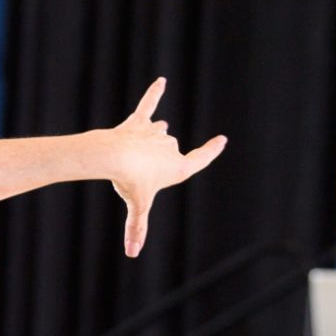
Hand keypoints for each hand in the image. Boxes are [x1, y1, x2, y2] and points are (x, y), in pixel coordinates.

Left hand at [104, 78, 226, 257]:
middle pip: (167, 152)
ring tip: (135, 151)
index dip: (211, 151)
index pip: (200, 159)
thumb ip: (137, 228)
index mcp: (177, 167)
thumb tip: (132, 254)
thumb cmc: (130, 183)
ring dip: (151, 138)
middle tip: (135, 172)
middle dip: (154, 161)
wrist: (114, 158)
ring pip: (158, 132)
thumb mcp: (138, 207)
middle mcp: (170, 147)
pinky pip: (149, 104)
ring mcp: (155, 133)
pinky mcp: (139, 121)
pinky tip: (161, 81)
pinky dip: (155, 93)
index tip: (221, 140)